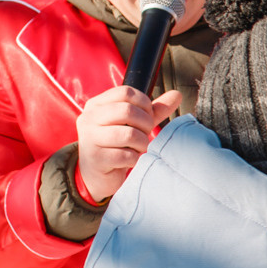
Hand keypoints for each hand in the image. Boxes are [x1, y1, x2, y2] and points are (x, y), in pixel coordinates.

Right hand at [76, 84, 179, 201]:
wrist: (98, 175)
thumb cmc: (117, 145)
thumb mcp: (134, 124)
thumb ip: (153, 110)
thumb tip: (177, 94)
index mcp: (96, 105)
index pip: (126, 92)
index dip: (144, 103)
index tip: (148, 116)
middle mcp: (89, 118)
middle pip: (128, 111)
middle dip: (145, 124)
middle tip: (146, 134)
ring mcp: (90, 138)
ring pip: (129, 134)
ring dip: (142, 143)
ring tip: (139, 148)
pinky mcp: (96, 158)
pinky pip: (127, 155)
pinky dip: (135, 159)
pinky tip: (131, 160)